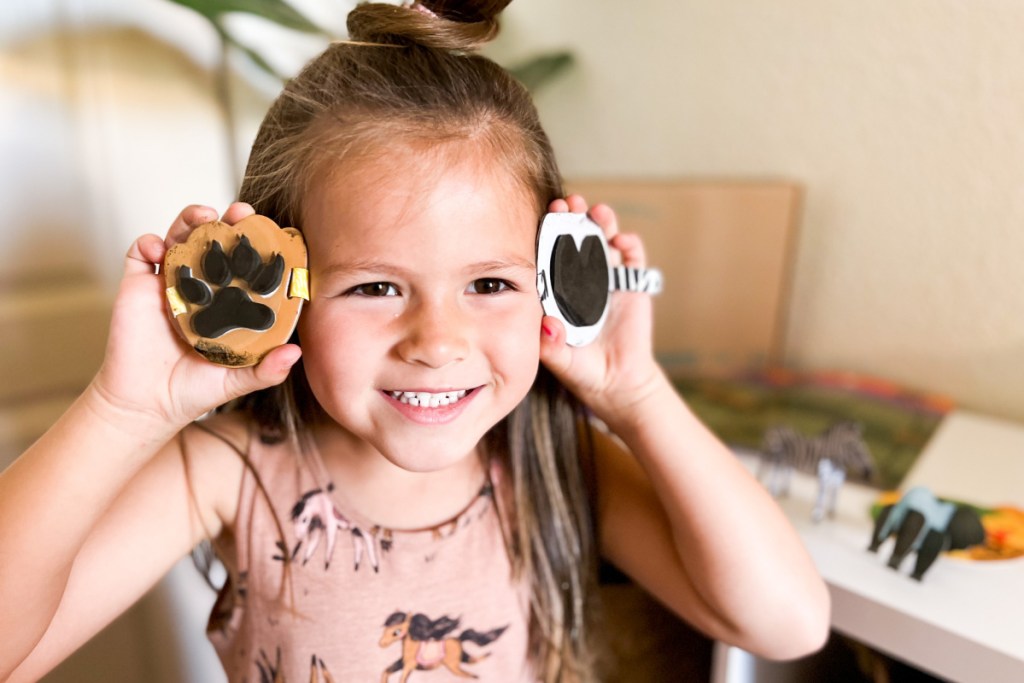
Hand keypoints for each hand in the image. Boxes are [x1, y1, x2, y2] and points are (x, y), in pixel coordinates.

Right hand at [89, 203, 300, 436]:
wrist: (145, 403)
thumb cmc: (194, 390)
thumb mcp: (238, 380)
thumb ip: (267, 369)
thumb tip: (295, 353)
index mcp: (228, 302)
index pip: (246, 264)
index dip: (258, 245)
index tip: (272, 232)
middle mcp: (201, 287)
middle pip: (215, 242)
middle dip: (228, 221)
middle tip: (241, 213)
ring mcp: (169, 283)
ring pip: (180, 237)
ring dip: (191, 219)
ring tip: (204, 216)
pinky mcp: (138, 285)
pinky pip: (140, 253)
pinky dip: (149, 242)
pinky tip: (159, 248)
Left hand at [538, 196, 665, 425]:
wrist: (617, 383)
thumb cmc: (581, 369)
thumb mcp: (560, 359)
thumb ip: (552, 344)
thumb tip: (548, 325)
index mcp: (558, 289)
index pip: (549, 253)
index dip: (547, 233)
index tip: (544, 215)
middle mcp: (580, 278)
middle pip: (575, 238)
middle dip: (571, 218)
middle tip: (567, 202)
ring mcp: (606, 279)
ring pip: (603, 241)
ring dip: (600, 223)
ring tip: (597, 212)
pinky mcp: (631, 285)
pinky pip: (632, 259)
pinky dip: (629, 245)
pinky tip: (622, 241)